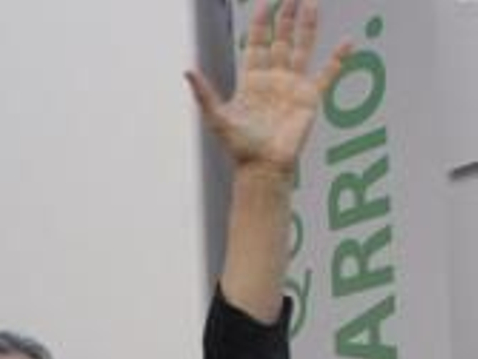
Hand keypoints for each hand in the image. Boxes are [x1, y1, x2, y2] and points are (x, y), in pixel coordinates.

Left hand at [186, 0, 349, 176]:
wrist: (263, 166)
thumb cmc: (239, 146)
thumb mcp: (217, 117)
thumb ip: (204, 93)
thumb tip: (187, 70)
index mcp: (251, 80)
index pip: (257, 43)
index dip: (261, 23)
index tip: (265, 3)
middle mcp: (273, 78)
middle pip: (281, 40)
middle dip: (286, 17)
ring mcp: (293, 86)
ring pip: (302, 49)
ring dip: (308, 27)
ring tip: (313, 4)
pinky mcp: (310, 98)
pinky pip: (327, 74)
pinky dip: (338, 59)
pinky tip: (348, 42)